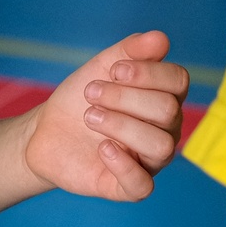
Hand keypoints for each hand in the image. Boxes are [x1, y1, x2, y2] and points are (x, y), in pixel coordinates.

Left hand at [23, 31, 188, 201]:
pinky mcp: (128, 187)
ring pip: (161, 146)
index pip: (178, 81)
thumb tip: (161, 38)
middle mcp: (164, 130)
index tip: (113, 69)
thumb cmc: (82, 99)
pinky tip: (102, 148)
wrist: (47, 131)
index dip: (147, 72)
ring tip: (90, 117)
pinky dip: (123, 164)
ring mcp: (149, 161)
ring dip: (121, 125)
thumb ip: (130, 51)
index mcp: (163, 98)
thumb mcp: (101, 67)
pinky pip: (143, 185)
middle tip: (91, 93)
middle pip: (168, 110)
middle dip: (125, 97)